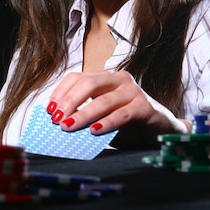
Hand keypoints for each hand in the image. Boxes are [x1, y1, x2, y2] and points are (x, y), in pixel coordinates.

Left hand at [46, 70, 189, 147]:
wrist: (160, 131)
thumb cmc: (127, 124)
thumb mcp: (102, 117)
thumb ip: (84, 115)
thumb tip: (57, 124)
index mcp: (105, 79)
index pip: (77, 77)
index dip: (61, 92)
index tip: (49, 110)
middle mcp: (119, 80)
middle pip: (89, 83)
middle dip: (69, 101)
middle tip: (56, 119)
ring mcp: (133, 92)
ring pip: (104, 100)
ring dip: (83, 114)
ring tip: (68, 127)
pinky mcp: (146, 107)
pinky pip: (124, 114)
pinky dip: (108, 122)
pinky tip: (95, 131)